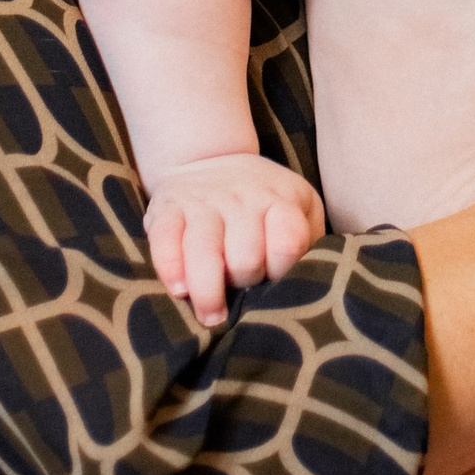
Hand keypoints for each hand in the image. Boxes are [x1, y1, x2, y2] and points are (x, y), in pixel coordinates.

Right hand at [145, 154, 325, 328]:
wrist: (211, 159)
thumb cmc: (264, 203)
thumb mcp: (299, 209)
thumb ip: (307, 242)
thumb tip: (309, 283)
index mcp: (280, 198)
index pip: (288, 242)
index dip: (282, 270)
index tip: (275, 281)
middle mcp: (242, 197)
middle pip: (245, 258)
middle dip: (244, 283)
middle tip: (242, 291)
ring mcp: (202, 201)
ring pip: (204, 253)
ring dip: (208, 293)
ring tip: (212, 316)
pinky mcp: (166, 209)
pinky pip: (164, 242)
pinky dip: (170, 269)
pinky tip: (180, 290)